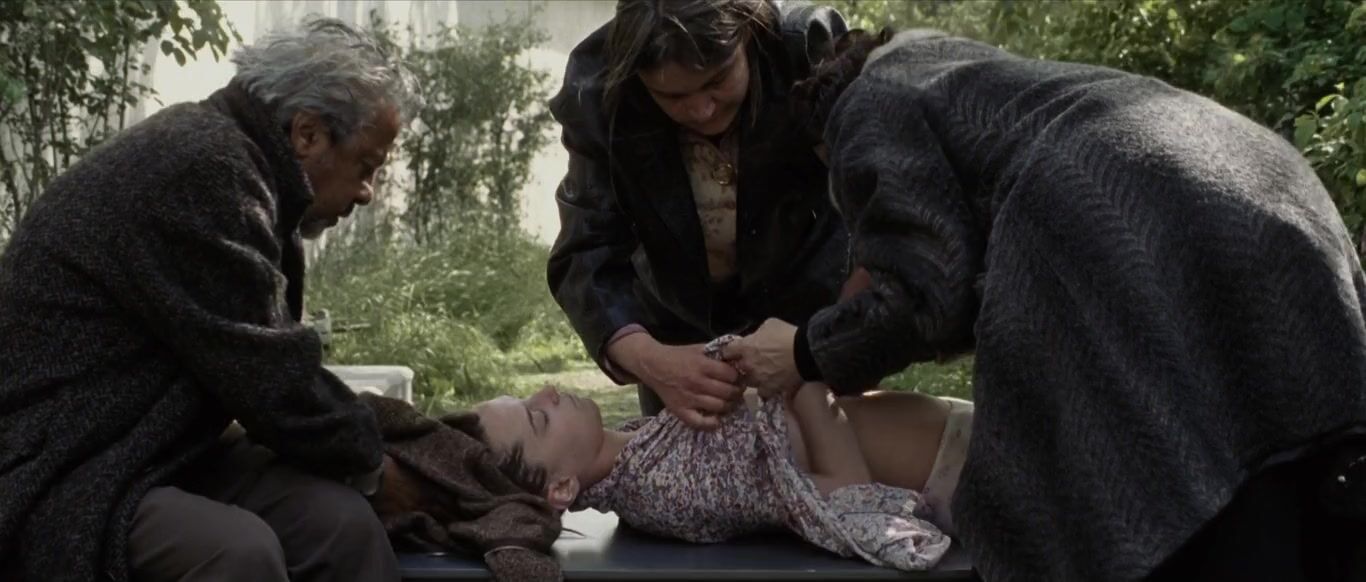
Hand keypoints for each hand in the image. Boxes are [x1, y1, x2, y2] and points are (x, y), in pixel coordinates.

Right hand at [610, 334, 743, 429]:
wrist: (653, 365)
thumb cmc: (679, 356)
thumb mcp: (699, 348)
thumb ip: (718, 353)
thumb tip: (739, 358)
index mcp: (702, 365)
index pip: (731, 375)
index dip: (738, 377)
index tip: (738, 378)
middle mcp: (697, 382)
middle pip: (728, 392)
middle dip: (737, 392)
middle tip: (737, 391)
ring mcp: (688, 398)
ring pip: (719, 407)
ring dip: (728, 406)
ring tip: (728, 402)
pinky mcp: (680, 410)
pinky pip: (700, 423)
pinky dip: (711, 423)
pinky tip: (716, 418)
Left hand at [720, 318, 803, 398]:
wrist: (805, 352)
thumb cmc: (787, 335)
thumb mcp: (769, 325)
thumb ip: (757, 333)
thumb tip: (755, 338)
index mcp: (745, 347)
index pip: (727, 351)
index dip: (731, 351)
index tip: (734, 352)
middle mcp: (747, 365)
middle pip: (736, 368)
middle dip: (741, 365)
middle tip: (749, 363)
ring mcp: (757, 379)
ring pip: (747, 382)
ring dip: (752, 378)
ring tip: (762, 374)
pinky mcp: (769, 389)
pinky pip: (762, 392)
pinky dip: (765, 388)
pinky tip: (770, 384)